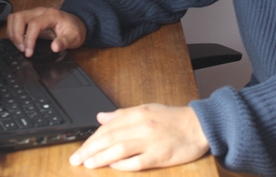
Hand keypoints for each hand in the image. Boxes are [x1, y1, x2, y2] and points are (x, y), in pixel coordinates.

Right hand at [6, 7, 85, 56]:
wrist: (76, 23)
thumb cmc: (74, 29)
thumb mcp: (74, 38)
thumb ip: (64, 42)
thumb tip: (54, 47)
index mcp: (51, 15)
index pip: (34, 24)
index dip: (28, 39)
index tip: (29, 52)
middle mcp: (40, 11)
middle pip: (19, 17)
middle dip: (16, 35)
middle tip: (22, 49)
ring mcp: (34, 14)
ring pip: (14, 18)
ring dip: (13, 33)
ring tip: (20, 46)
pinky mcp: (30, 18)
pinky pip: (16, 21)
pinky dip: (14, 32)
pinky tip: (20, 42)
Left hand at [69, 104, 209, 170]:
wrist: (199, 125)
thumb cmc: (173, 119)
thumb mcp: (146, 109)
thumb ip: (122, 114)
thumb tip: (101, 117)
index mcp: (137, 114)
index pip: (108, 127)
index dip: (91, 138)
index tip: (80, 147)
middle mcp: (142, 126)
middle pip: (109, 138)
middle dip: (90, 149)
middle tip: (76, 159)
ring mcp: (150, 141)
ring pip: (119, 149)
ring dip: (101, 157)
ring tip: (88, 164)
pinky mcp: (159, 155)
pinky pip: (137, 162)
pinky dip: (123, 165)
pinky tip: (112, 167)